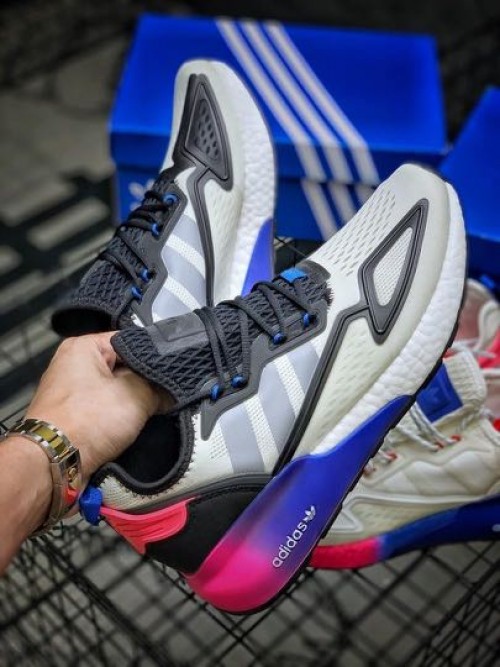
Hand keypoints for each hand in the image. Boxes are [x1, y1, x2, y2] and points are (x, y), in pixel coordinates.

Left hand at [26, 332, 164, 478]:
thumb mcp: (135, 396)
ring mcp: (73, 394)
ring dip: (134, 405)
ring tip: (154, 411)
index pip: (130, 341)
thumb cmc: (85, 422)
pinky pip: (106, 413)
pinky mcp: (75, 419)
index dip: (154, 356)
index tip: (174, 370)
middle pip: (124, 368)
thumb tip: (171, 391)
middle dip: (145, 384)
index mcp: (82, 348)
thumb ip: (159, 387)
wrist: (54, 465)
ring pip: (116, 393)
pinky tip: (135, 428)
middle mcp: (74, 367)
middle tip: (167, 394)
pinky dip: (120, 420)